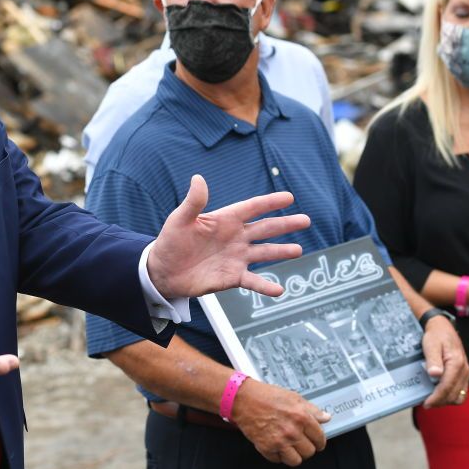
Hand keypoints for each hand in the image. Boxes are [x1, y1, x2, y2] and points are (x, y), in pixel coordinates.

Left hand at [147, 176, 309, 298]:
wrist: (163, 271)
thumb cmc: (170, 242)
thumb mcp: (179, 220)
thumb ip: (193, 202)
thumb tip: (198, 178)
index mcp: (225, 219)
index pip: (252, 207)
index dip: (270, 202)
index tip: (289, 197)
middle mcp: (235, 237)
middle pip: (265, 228)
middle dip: (285, 224)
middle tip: (306, 219)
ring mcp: (236, 257)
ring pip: (264, 253)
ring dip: (281, 251)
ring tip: (299, 250)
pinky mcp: (232, 277)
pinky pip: (253, 281)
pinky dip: (266, 286)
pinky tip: (279, 289)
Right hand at [230, 379, 329, 465]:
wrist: (243, 399)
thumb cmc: (265, 396)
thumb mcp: (293, 397)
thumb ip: (312, 409)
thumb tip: (325, 417)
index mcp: (301, 417)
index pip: (320, 438)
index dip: (319, 440)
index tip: (316, 441)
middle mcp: (292, 431)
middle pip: (309, 452)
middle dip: (306, 447)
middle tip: (300, 442)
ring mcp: (279, 441)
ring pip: (296, 460)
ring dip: (293, 454)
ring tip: (288, 446)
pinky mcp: (266, 447)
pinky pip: (278, 460)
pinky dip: (277, 455)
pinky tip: (276, 445)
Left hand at [421, 315, 468, 406]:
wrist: (443, 328)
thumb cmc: (436, 336)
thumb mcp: (431, 345)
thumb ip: (433, 360)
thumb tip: (434, 375)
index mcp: (457, 363)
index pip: (447, 387)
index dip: (436, 398)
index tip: (426, 403)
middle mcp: (465, 370)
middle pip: (454, 394)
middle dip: (440, 402)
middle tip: (426, 404)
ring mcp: (466, 373)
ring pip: (459, 396)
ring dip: (446, 401)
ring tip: (432, 400)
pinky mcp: (464, 375)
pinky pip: (460, 392)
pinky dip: (451, 396)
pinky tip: (439, 395)